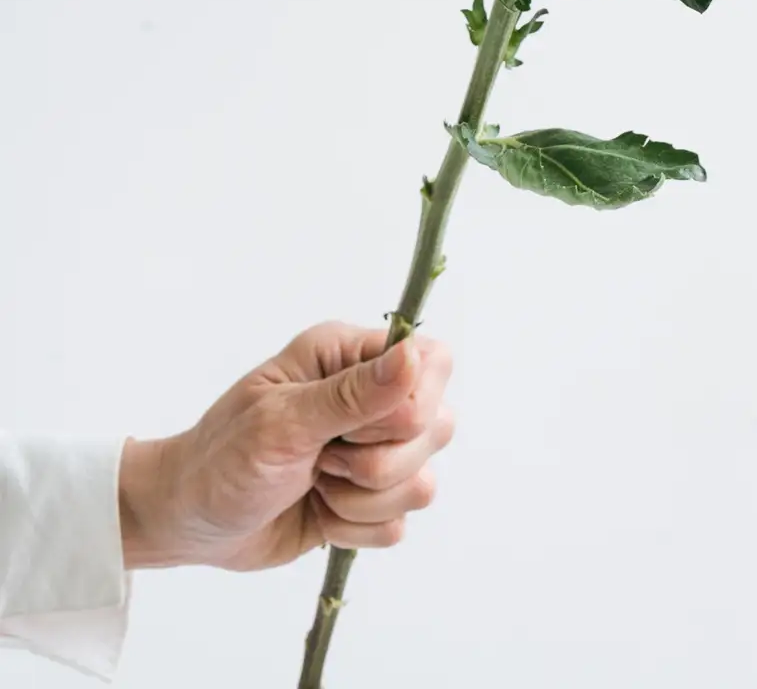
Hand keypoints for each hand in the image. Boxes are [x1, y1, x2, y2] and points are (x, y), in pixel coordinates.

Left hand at [119, 322, 453, 571]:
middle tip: (322, 459)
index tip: (361, 427)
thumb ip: (352, 394)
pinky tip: (319, 513)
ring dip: (363, 500)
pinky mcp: (369, 501)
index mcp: (349, 356)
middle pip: (437, 427)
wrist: (188, 521)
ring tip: (315, 485)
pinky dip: (355, 529)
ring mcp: (373, 451)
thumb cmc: (221, 457)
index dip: (414, 402)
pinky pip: (399, 525)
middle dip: (380, 462)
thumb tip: (415, 356)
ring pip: (423, 482)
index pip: (432, 362)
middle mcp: (371, 397)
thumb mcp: (281, 421)